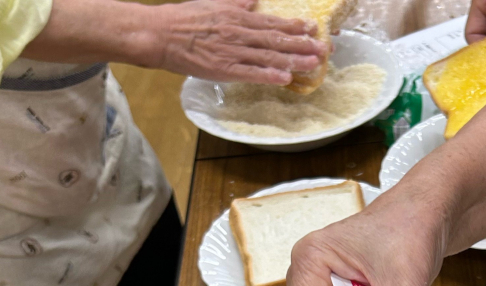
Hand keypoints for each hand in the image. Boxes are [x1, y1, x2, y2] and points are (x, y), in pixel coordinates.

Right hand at [154, 0, 327, 84]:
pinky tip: (286, 77)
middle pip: (277, 39)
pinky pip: (251, 73)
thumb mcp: (213, 4)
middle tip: (324, 47)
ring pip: (269, 55)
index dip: (294, 26)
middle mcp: (239, 32)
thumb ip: (236, 2)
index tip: (313, 27)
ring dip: (294, 59)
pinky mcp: (224, 69)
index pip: (271, 22)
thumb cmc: (185, 19)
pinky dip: (269, 74)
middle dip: (302, 43)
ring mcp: (233, 51)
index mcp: (237, 16)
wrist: (161, 34)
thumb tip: (253, 0)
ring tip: (314, 63)